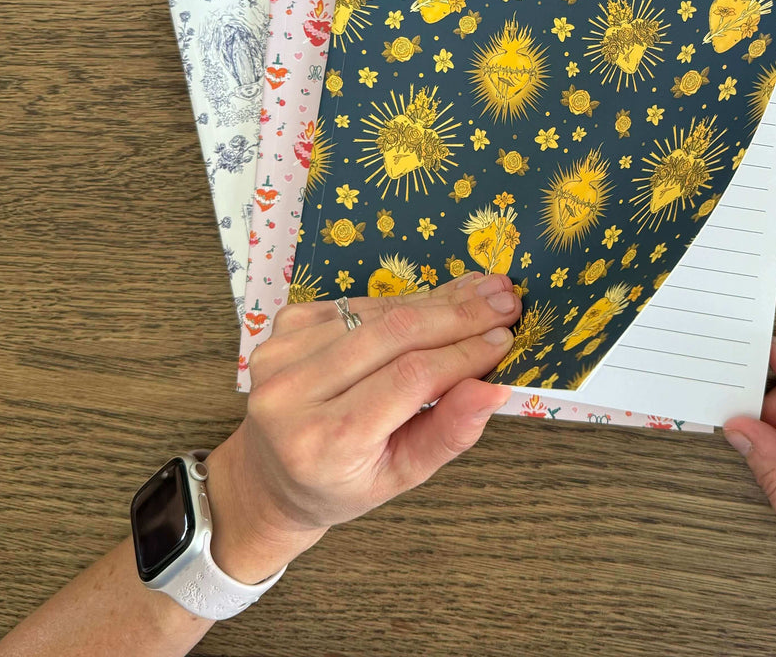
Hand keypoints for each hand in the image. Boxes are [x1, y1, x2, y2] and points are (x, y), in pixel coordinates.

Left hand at [204, 272, 521, 582]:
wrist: (269, 474)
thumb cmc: (342, 483)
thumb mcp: (401, 476)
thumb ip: (448, 433)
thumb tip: (494, 388)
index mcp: (322, 442)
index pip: (409, 379)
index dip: (463, 353)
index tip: (506, 338)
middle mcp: (292, 392)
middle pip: (394, 333)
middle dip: (459, 315)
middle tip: (506, 302)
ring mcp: (282, 352)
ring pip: (380, 312)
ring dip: (438, 302)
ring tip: (484, 293)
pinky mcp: (283, 324)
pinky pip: (360, 305)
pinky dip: (404, 304)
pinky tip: (437, 304)